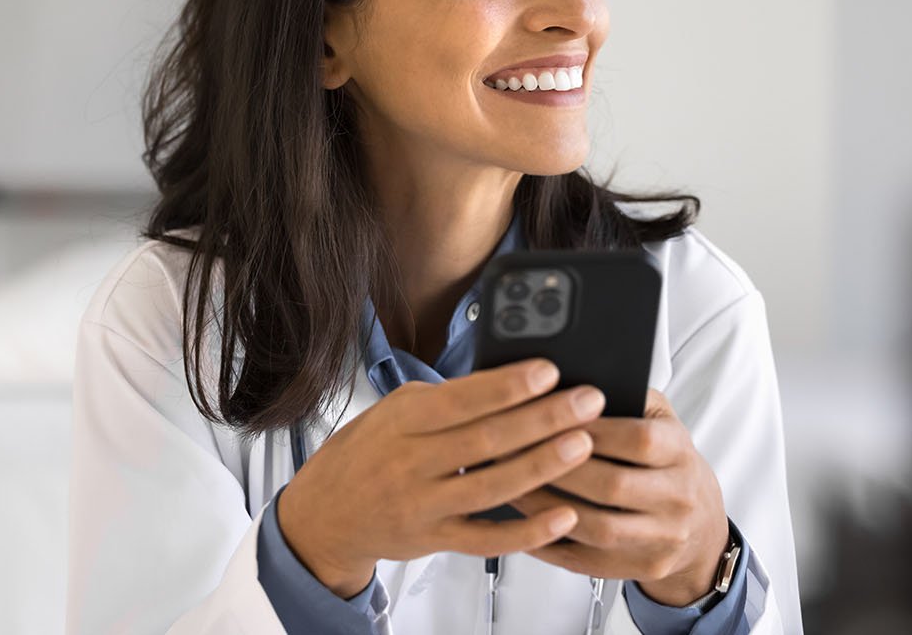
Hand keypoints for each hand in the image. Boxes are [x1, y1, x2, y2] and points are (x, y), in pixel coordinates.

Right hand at [277, 358, 604, 598]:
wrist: (324, 514)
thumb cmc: (368, 453)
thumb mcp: (395, 412)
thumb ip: (447, 401)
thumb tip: (509, 380)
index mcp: (403, 421)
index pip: (462, 400)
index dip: (508, 385)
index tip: (550, 370)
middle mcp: (411, 463)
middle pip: (486, 439)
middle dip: (544, 418)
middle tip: (587, 401)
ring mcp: (423, 505)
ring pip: (492, 487)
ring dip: (543, 465)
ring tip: (584, 444)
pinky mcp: (434, 540)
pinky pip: (487, 540)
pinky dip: (527, 530)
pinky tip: (563, 515)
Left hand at [505, 387, 730, 606]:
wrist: (698, 525)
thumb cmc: (665, 462)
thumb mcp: (660, 420)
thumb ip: (628, 397)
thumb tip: (572, 383)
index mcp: (680, 453)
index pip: (638, 440)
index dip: (590, 429)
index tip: (549, 418)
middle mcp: (678, 498)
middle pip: (613, 486)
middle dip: (558, 467)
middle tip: (515, 452)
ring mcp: (662, 539)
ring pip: (597, 528)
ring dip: (547, 507)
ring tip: (511, 485)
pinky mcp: (641, 567)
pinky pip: (586, 561)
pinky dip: (549, 543)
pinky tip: (524, 522)